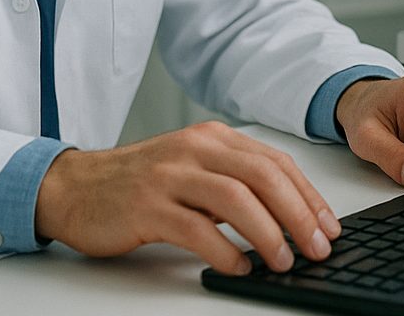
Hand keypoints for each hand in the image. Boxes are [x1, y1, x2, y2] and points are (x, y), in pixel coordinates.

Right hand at [33, 121, 341, 274]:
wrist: (74, 187)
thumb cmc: (139, 184)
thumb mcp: (193, 170)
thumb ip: (234, 183)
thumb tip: (289, 216)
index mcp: (213, 138)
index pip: (275, 162)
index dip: (308, 196)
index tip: (328, 227)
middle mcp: (195, 148)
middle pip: (263, 176)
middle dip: (298, 214)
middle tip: (317, 247)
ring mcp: (170, 175)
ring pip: (235, 198)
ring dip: (268, 233)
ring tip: (284, 260)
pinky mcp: (147, 205)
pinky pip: (196, 228)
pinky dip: (224, 250)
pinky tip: (239, 266)